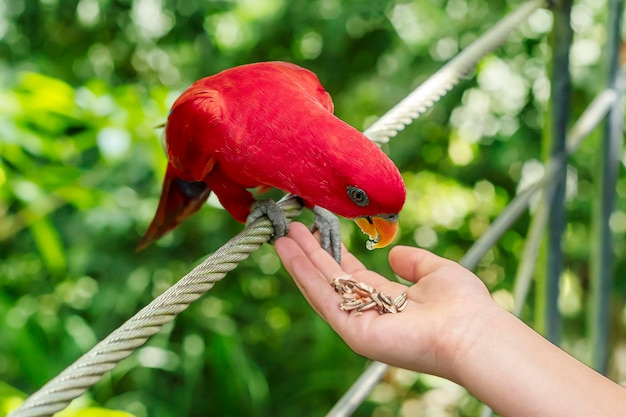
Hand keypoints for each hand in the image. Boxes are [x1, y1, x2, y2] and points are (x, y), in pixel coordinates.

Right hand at [275, 222, 496, 380]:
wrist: (472, 332)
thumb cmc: (462, 305)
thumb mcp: (436, 271)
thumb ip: (414, 261)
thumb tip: (394, 253)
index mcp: (388, 298)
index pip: (351, 274)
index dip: (332, 252)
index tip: (316, 231)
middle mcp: (369, 311)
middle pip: (331, 279)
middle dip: (310, 253)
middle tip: (290, 228)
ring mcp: (359, 323)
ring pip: (321, 288)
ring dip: (299, 262)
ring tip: (281, 236)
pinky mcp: (353, 331)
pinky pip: (324, 299)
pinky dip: (304, 275)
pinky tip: (290, 253)